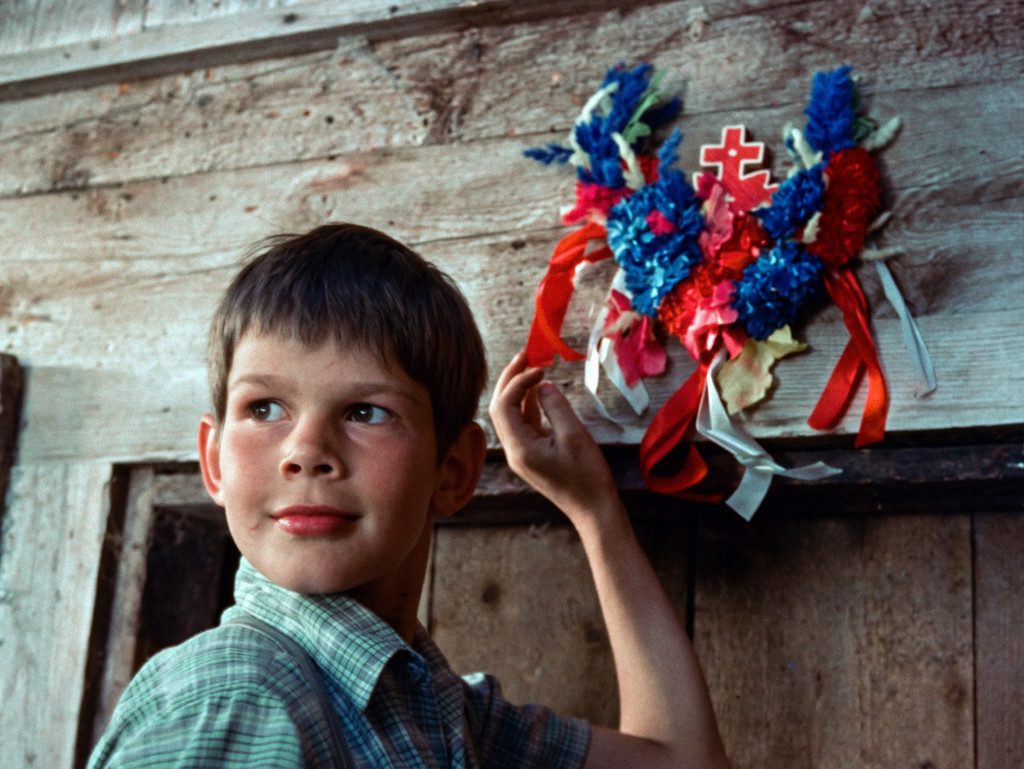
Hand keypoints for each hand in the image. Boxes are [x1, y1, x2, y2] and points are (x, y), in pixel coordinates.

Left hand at [488, 352, 617, 519]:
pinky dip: (528, 405)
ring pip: (509, 415)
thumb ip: (556, 406)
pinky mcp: (532, 455)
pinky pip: (523, 424)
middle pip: (499, 408)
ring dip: (517, 390)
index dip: (518, 381)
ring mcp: (521, 454)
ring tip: (531, 367)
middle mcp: (513, 451)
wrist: (594, 510)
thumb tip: (542, 386)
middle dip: (510, 380)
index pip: (503, 406)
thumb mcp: (575, 436)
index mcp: (519, 448)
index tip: (540, 367)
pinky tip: (538, 391)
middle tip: (524, 356)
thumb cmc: (587, 476)